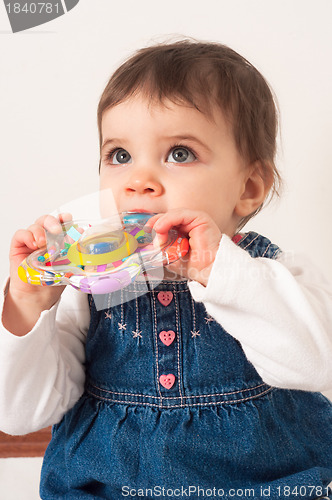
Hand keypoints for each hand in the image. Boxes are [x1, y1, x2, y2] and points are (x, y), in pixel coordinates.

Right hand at [3, 213, 71, 335]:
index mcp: (58, 240)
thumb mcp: (69, 265)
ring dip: (40, 231)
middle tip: (57, 230)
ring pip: (35, 225)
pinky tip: (33, 244)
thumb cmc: (53, 280)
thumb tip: (84, 241)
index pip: (60, 223)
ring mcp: (32, 242)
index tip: (68, 218)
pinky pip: (21, 234)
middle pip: (47, 220)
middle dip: (53, 221)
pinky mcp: (19, 247)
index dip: (64, 218)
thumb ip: (75, 253)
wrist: (39, 295)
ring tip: (44, 242)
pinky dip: (28, 236)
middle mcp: (45, 238)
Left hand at [145, 209, 221, 285]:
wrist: (208, 271)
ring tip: (157, 233)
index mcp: (183, 231)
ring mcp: (195, 220)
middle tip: (148, 231)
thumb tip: (147, 245)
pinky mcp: (200, 218)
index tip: (145, 231)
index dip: (154, 225)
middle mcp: (189, 224)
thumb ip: (160, 248)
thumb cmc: (194, 266)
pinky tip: (161, 228)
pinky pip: (180, 214)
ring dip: (161, 223)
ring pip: (172, 215)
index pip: (165, 223)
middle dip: (155, 223)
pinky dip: (168, 220)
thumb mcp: (170, 256)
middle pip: (167, 217)